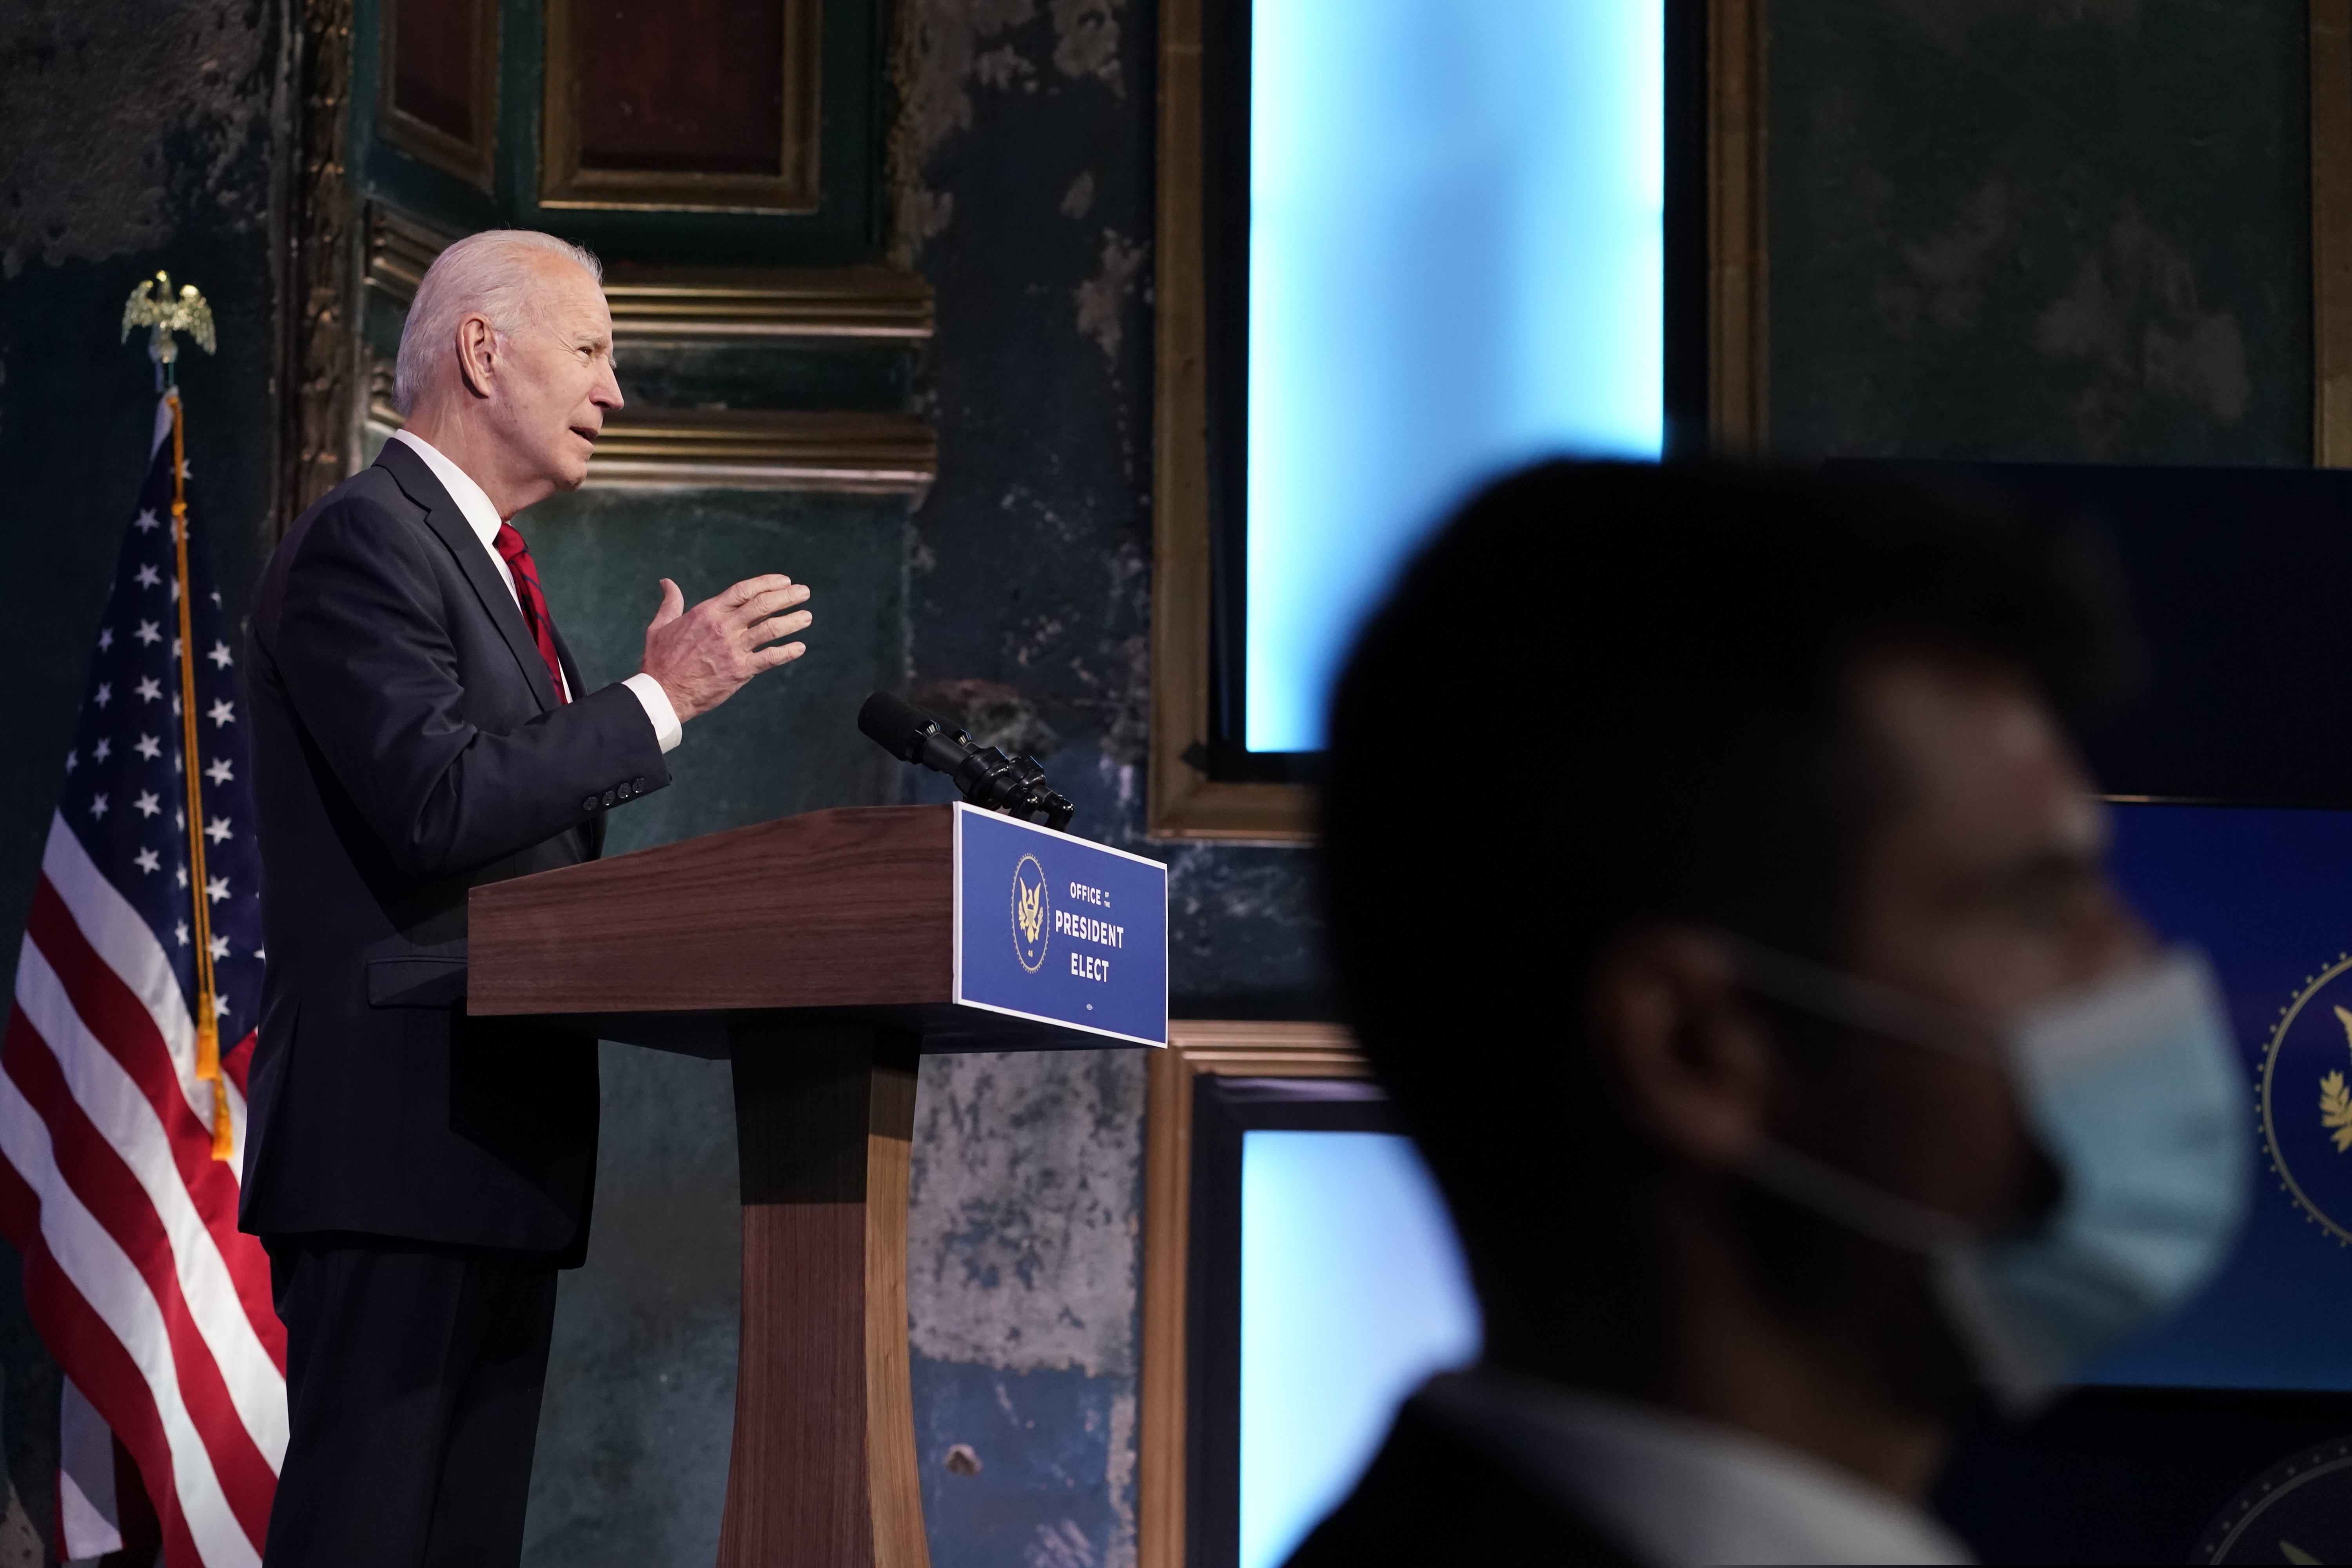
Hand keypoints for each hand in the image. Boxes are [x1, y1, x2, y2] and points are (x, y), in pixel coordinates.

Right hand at [638, 574, 812, 722]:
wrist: (663, 693)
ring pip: (770, 629)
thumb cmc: (660, 660)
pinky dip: (787, 652)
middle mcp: (723, 627)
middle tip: (804, 592)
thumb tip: (666, 582)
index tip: (784, 580)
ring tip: (807, 616)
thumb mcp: (660, 625)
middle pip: (762, 605)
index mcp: (707, 613)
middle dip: (787, 596)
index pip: (744, 590)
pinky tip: (800, 648)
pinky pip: (770, 658)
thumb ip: (670, 602)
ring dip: (792, 621)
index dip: (767, 583)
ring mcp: (733, 649)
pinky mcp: (740, 671)